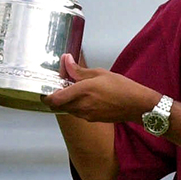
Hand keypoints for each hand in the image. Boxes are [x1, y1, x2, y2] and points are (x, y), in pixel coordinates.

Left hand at [42, 54, 160, 122]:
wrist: (137, 105)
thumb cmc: (122, 87)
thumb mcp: (100, 73)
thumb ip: (79, 70)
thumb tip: (65, 60)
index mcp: (83, 91)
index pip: (55, 99)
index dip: (45, 96)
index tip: (43, 89)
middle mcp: (82, 106)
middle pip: (58, 105)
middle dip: (55, 97)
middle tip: (59, 85)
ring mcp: (87, 115)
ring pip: (68, 109)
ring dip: (66, 101)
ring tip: (73, 89)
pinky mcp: (92, 119)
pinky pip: (78, 113)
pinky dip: (76, 105)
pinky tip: (85, 97)